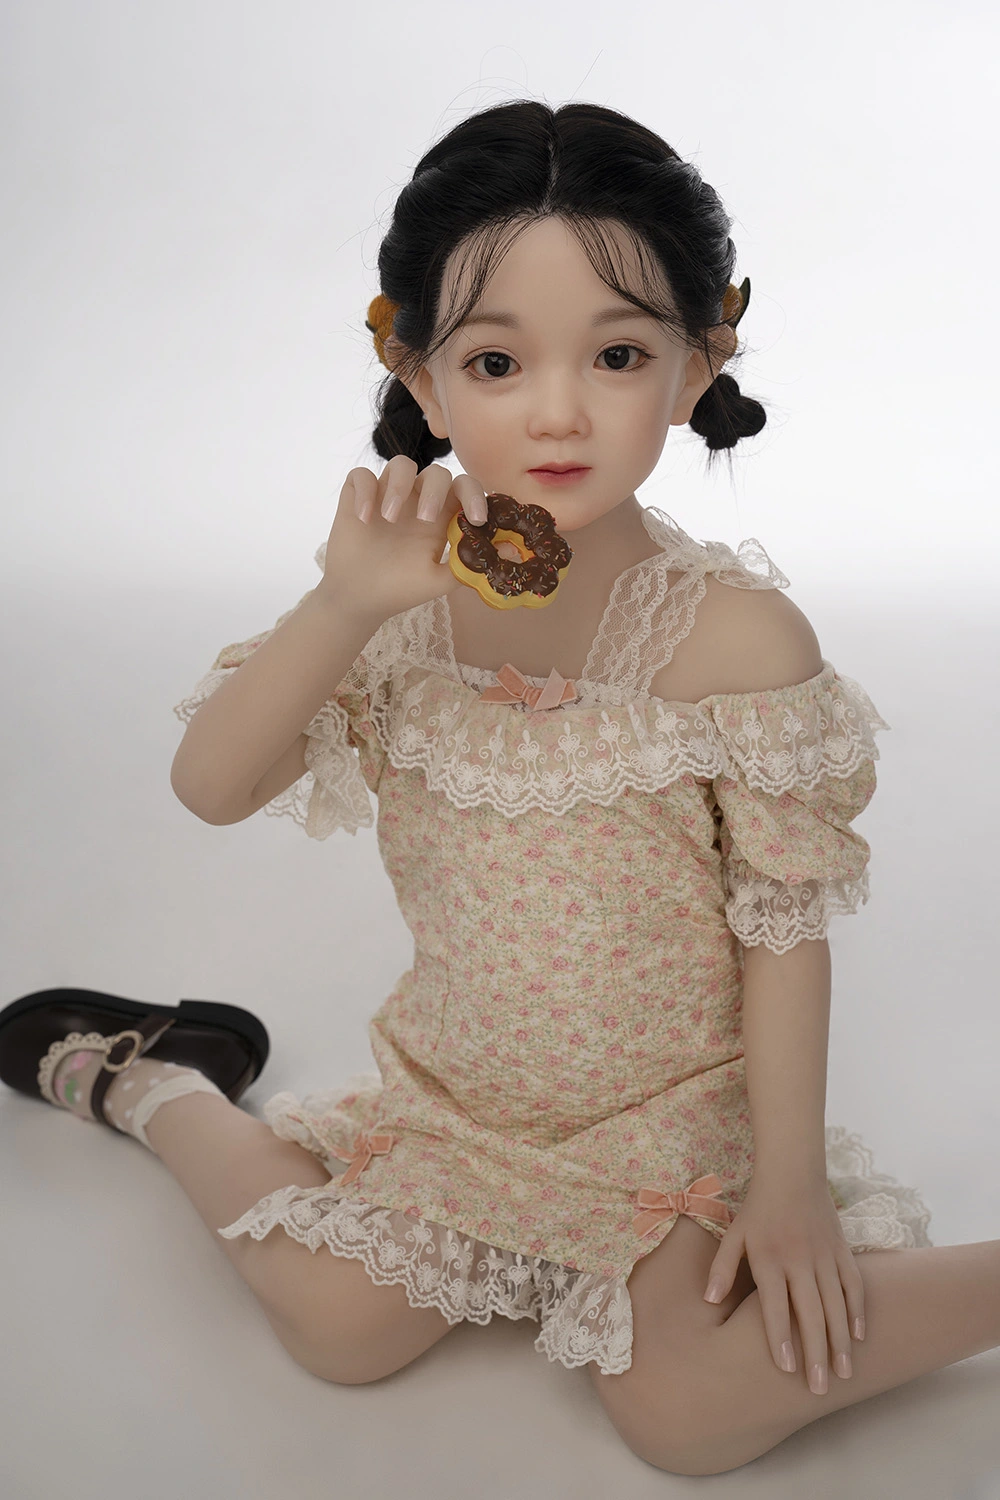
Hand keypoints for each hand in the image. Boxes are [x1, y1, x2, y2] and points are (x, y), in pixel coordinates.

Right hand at [316, 456, 490, 626]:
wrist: (359, 600)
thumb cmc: (400, 589)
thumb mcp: (438, 582)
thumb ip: (468, 566)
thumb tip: (507, 551)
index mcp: (441, 517)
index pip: (464, 488)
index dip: (475, 495)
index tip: (477, 518)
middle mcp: (416, 500)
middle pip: (436, 473)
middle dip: (434, 491)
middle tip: (424, 518)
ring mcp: (387, 495)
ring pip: (400, 464)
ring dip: (397, 485)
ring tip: (388, 518)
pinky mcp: (357, 496)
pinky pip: (361, 475)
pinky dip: (364, 491)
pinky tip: (364, 518)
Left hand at [702, 1173, 865, 1395]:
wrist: (792, 1172)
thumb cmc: (758, 1208)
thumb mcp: (734, 1233)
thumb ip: (722, 1267)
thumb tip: (710, 1301)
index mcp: (769, 1258)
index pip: (775, 1305)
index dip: (780, 1337)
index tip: (787, 1369)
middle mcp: (799, 1259)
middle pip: (810, 1313)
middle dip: (815, 1352)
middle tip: (818, 1388)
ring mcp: (824, 1255)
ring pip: (836, 1304)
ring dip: (841, 1341)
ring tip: (843, 1374)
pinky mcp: (842, 1249)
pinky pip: (853, 1284)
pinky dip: (858, 1310)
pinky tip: (859, 1336)